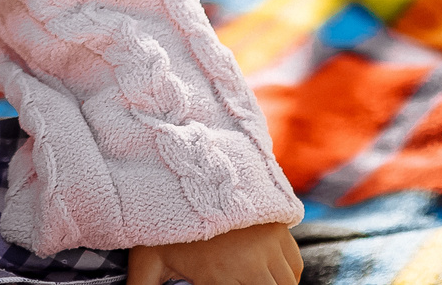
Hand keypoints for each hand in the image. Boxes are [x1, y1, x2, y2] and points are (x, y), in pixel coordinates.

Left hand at [125, 221, 300, 284]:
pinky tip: (267, 275)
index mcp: (222, 276)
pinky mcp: (279, 228)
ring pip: (286, 283)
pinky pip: (294, 264)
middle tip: (238, 284)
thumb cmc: (163, 221)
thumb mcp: (147, 258)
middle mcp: (253, 263)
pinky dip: (285, 274)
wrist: (187, 168)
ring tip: (251, 282)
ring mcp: (270, 244)